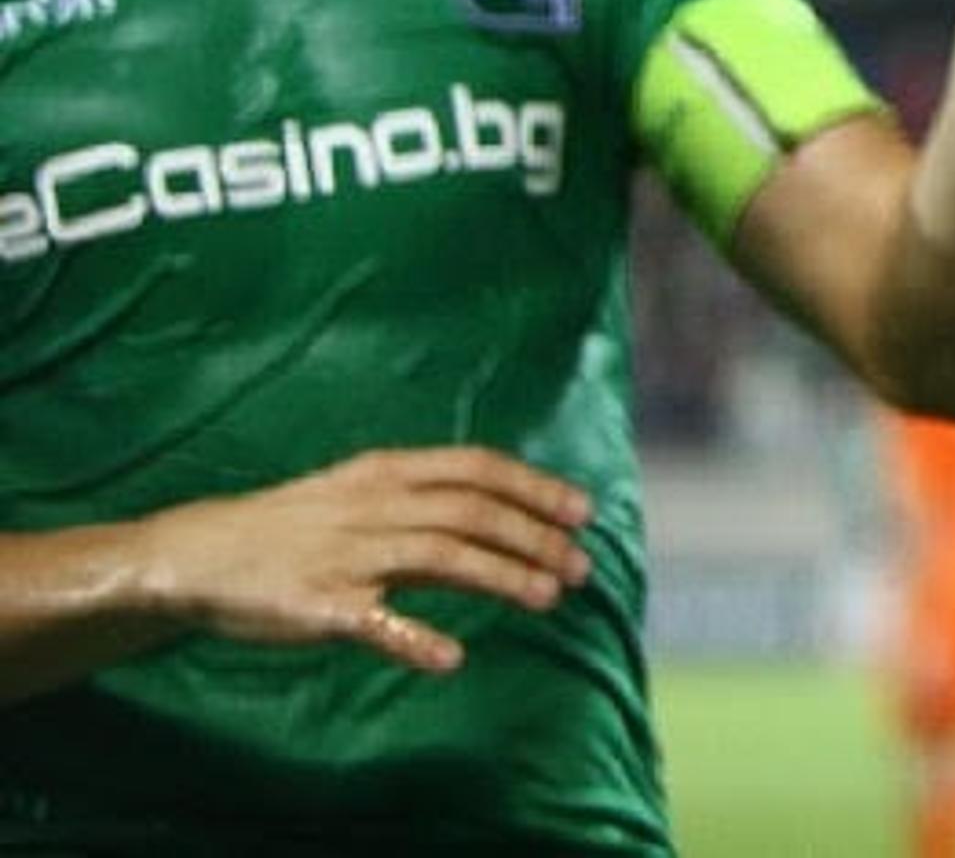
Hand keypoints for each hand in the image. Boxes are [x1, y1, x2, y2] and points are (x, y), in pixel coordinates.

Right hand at [139, 447, 595, 673]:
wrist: (200, 554)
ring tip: (549, 597)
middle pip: (472, 513)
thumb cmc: (294, 525)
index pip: (477, 468)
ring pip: (443, 557)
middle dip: (535, 537)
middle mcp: (373, 506)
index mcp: (386, 471)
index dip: (535, 487)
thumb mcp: (361, 496)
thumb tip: (507, 521)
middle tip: (582, 565)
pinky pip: (375, 622)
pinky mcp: (319, 605)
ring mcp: (346, 554)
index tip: (584, 511)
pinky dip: (415, 639)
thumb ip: (428, 508)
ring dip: (502, 577)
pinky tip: (451, 657)